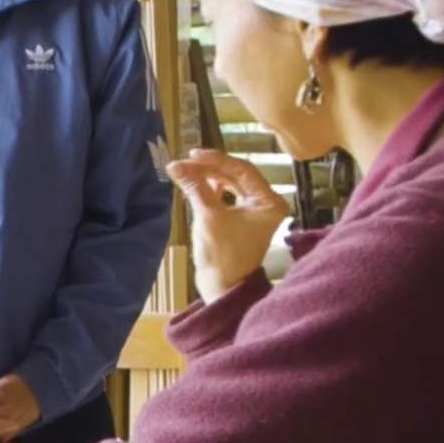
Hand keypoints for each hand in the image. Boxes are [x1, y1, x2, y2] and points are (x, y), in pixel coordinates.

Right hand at [166, 149, 290, 301]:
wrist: (222, 287)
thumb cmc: (222, 255)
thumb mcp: (208, 216)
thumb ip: (195, 187)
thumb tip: (175, 165)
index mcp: (269, 201)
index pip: (243, 169)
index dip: (216, 160)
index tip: (192, 155)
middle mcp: (266, 203)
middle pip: (237, 175)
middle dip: (210, 168)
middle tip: (185, 162)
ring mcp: (254, 211)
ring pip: (231, 184)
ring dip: (209, 177)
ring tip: (187, 171)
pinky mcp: (242, 219)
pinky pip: (228, 196)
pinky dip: (212, 189)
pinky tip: (197, 183)